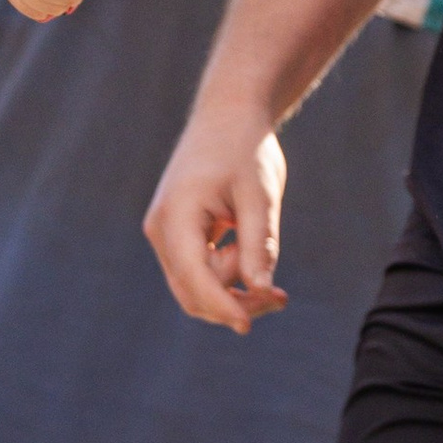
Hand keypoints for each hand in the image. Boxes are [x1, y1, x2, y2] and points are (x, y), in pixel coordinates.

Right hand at [145, 107, 291, 331]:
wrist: (227, 116)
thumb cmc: (246, 149)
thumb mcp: (260, 196)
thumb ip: (258, 245)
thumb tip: (258, 291)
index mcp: (176, 216)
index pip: (195, 278)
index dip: (222, 305)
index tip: (248, 326)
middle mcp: (161, 229)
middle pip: (192, 291)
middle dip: (234, 301)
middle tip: (281, 296)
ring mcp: (165, 233)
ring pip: (195, 286)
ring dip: (233, 289)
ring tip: (270, 273)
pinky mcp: (176, 234)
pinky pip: (198, 271)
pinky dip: (226, 275)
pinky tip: (252, 264)